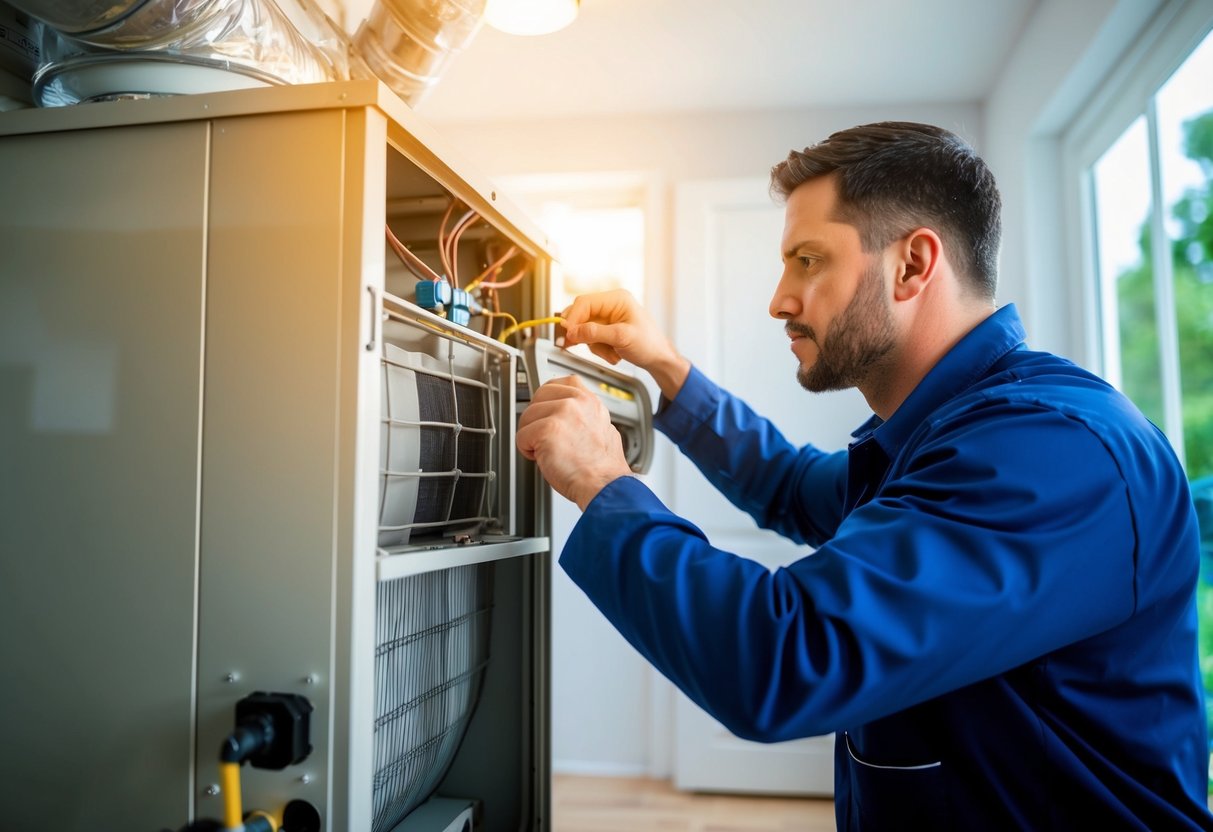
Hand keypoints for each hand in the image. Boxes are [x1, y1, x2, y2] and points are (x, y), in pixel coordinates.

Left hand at [516, 375, 632, 509]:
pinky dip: (527, 451)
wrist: (604, 486)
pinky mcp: (548, 428)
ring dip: (531, 438)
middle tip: (547, 439)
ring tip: (549, 452)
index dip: (547, 400)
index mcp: (590, 401)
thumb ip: (585, 417)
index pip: (560, 383)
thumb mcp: (603, 431)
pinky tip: (543, 459)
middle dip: (537, 419)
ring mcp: (563, 413)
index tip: (547, 414)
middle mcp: (578, 402)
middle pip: (538, 397)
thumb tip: (568, 418)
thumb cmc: (601, 469)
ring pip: (527, 416)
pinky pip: (521, 436)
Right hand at [561, 289, 690, 399]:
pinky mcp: (606, 330)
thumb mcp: (621, 338)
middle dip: (582, 334)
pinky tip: (613, 354)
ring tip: (612, 353)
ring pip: (584, 330)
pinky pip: (591, 339)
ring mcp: (607, 318)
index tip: (567, 334)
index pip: (584, 303)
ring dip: (595, 346)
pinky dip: (599, 350)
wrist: (659, 359)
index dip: (573, 318)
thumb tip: (572, 331)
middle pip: (581, 315)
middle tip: (575, 346)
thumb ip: (595, 333)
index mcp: (617, 299)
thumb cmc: (649, 344)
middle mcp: (610, 306)